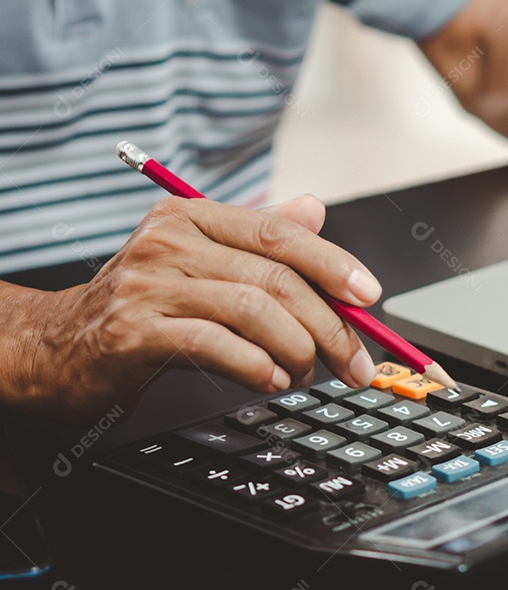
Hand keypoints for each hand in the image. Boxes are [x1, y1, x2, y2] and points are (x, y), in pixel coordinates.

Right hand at [27, 195, 379, 423]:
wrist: (55, 346)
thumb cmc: (141, 305)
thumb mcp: (200, 261)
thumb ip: (257, 237)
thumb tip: (313, 209)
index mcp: (193, 217)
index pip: (280, 234)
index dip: (334, 264)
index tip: (369, 297)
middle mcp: (171, 242)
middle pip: (276, 278)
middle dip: (331, 327)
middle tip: (355, 364)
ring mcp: (150, 285)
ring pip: (255, 311)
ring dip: (298, 351)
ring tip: (304, 374)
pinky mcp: (135, 332)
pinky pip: (218, 346)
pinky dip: (257, 367)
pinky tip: (270, 381)